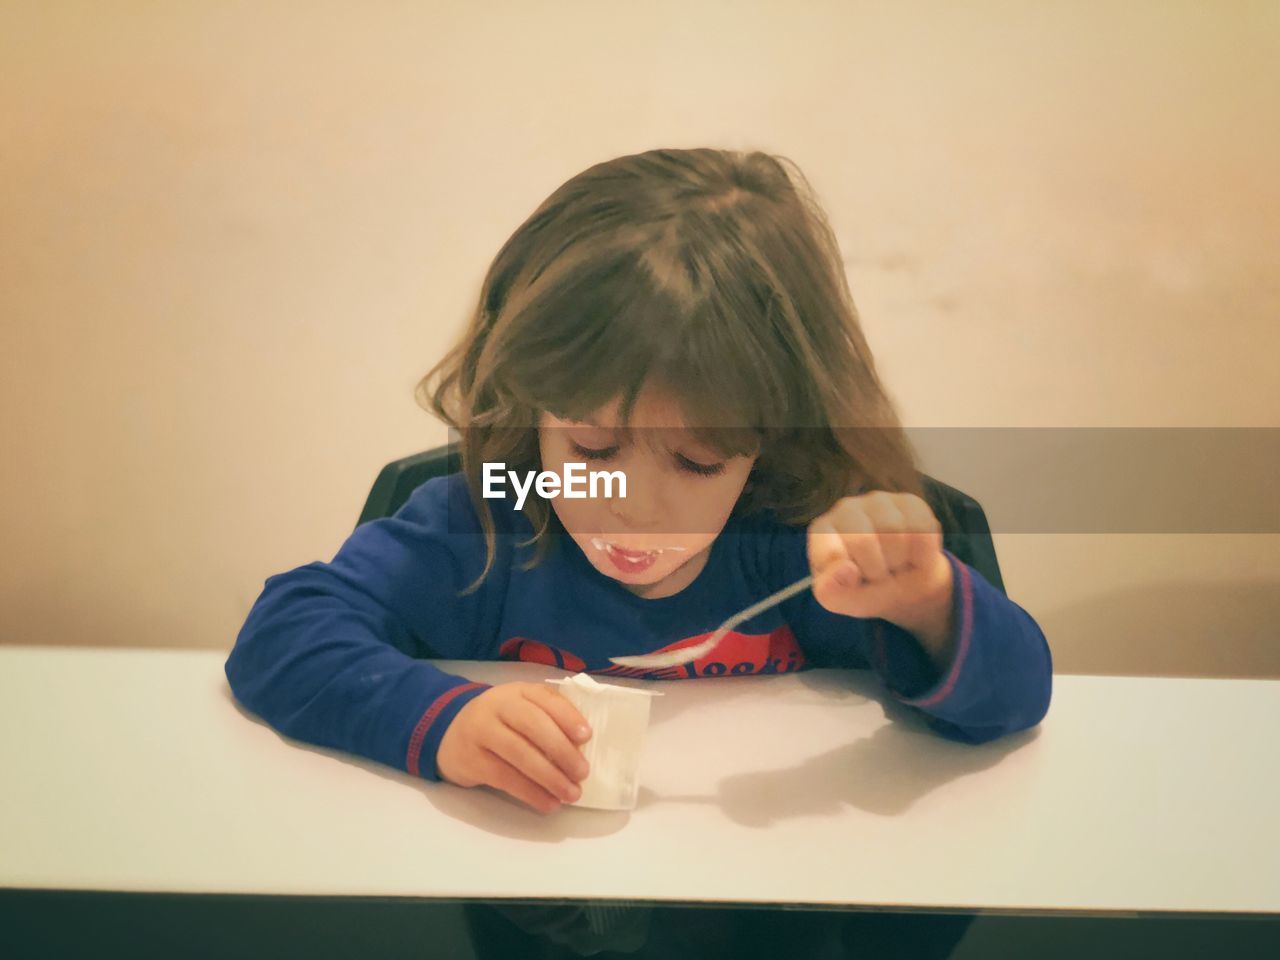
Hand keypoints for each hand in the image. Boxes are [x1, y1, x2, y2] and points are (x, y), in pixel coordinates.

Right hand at [436, 682, 591, 813]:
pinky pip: (504, 778)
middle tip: (582, 773)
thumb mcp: (520, 709)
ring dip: (549, 777)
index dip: (567, 716)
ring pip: (519, 754)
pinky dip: (530, 793)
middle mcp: (497, 706)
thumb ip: (548, 718)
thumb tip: (580, 747)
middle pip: (532, 724)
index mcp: (517, 691)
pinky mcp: (471, 760)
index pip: (544, 698)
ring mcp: (481, 732)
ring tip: (571, 794)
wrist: (449, 733)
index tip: (587, 737)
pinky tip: (548, 803)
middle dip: (561, 750)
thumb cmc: (500, 723)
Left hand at [807, 491, 952, 642]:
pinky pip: (922, 530)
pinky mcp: (911, 503)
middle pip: (864, 540)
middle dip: (876, 570)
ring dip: (900, 561)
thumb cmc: (865, 590)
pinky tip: (913, 555)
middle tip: (878, 576)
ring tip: (894, 564)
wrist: (907, 586)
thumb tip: (846, 570)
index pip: (829, 550)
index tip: (855, 581)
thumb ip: (831, 590)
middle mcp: (846, 509)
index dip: (846, 574)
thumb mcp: (842, 601)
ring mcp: (879, 502)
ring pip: (896, 532)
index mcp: (822, 531)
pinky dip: (922, 554)